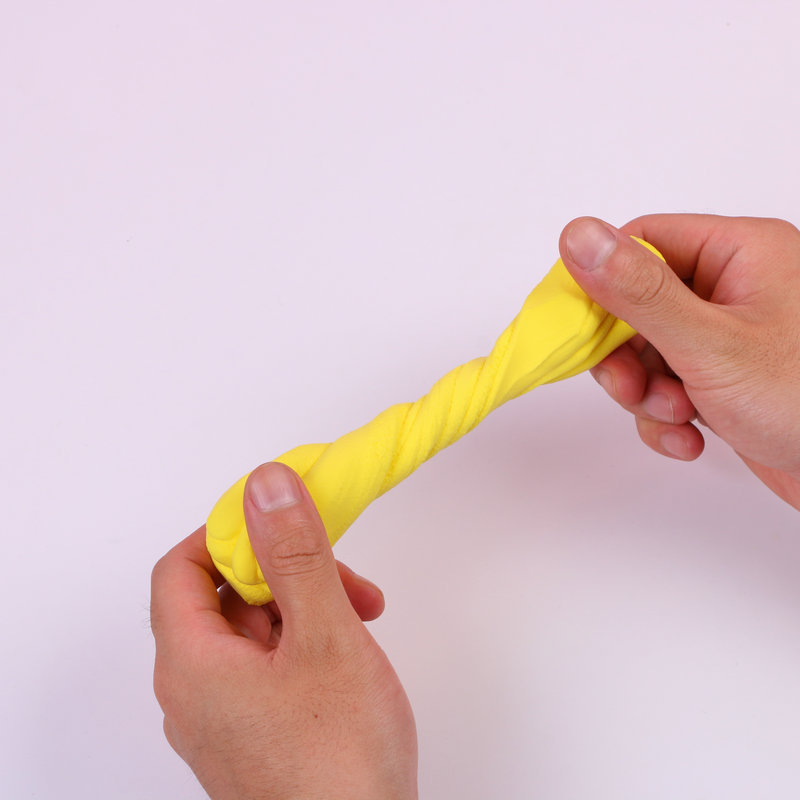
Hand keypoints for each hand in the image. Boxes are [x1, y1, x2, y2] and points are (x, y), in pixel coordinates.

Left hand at [151, 462, 417, 799]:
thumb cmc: (339, 761)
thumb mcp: (323, 636)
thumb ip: (294, 554)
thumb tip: (265, 483)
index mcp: (190, 665)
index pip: (178, 568)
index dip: (225, 533)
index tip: (278, 520)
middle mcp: (194, 693)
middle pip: (222, 597)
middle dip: (284, 570)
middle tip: (341, 575)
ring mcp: (224, 720)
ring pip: (252, 631)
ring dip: (305, 605)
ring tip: (361, 614)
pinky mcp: (255, 737)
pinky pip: (267, 667)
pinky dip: (306, 643)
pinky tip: (349, 652)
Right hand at [559, 214, 799, 510]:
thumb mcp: (710, 344)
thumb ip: (639, 291)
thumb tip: (577, 235)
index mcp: (741, 251)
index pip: (642, 243)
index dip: (601, 284)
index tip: (578, 330)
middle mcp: (735, 286)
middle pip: (637, 304)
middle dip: (626, 357)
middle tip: (631, 389)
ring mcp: (730, 336)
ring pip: (648, 352)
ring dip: (647, 393)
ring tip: (677, 417)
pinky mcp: (726, 379)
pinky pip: (670, 385)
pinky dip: (667, 416)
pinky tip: (689, 438)